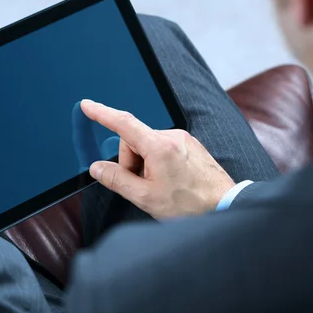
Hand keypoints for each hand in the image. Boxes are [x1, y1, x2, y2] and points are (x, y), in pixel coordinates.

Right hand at [80, 100, 235, 219]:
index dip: (102, 113)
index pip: (123, 123)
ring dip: (145, 165)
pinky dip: (158, 163)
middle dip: (131, 163)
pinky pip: (163, 148)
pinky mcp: (190, 145)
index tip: (87, 105)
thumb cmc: (190, 205)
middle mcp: (172, 136)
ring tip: (160, 187)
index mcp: (159, 146)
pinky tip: (170, 182)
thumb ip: (117, 180)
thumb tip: (97, 168)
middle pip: (134, 141)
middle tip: (142, 186)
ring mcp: (183, 139)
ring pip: (148, 146)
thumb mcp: (145, 197)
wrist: (225, 206)